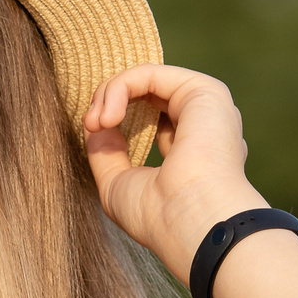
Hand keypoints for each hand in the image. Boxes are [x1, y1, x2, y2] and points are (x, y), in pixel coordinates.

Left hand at [82, 65, 265, 273]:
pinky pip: (149, 74)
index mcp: (194, 152)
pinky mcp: (205, 91)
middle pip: (147, 94)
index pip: (152, 120)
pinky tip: (108, 117)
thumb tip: (95, 125)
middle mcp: (205, 126)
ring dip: (110, 93)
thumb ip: (107, 153)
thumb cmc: (159, 216)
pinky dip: (119, 87)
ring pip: (146, 80)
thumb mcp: (118, 184)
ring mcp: (207, 108)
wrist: (190, 223)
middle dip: (109, 101)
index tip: (91, 134)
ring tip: (96, 121)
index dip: (115, 120)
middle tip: (90, 124)